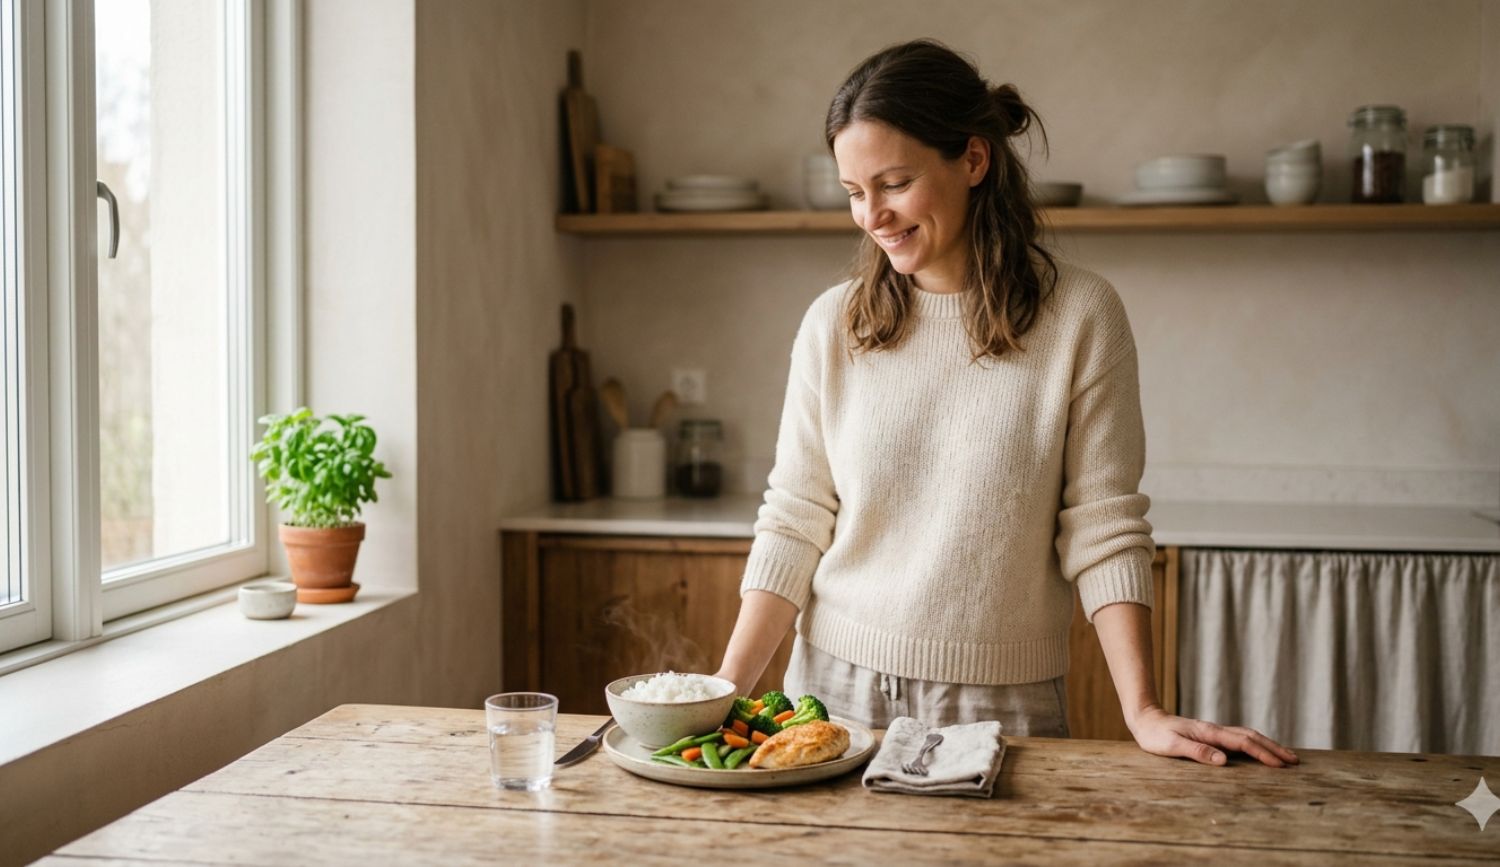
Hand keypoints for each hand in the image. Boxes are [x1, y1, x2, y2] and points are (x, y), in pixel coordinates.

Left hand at [1127, 705, 1299, 767]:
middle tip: (1295, 761)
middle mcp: (1215, 730)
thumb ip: (1197, 752)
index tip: (1281, 765)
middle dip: (1274, 748)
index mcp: (1209, 733)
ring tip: (1285, 756)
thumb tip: (1224, 761)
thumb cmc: (1156, 735)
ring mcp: (1214, 731)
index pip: (1243, 744)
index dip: (1263, 754)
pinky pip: (1239, 739)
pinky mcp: (1211, 735)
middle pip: (1251, 737)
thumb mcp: (1172, 746)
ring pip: (1247, 736)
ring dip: (1267, 745)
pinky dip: (1255, 743)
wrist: (1145, 719)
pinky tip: (1259, 750)